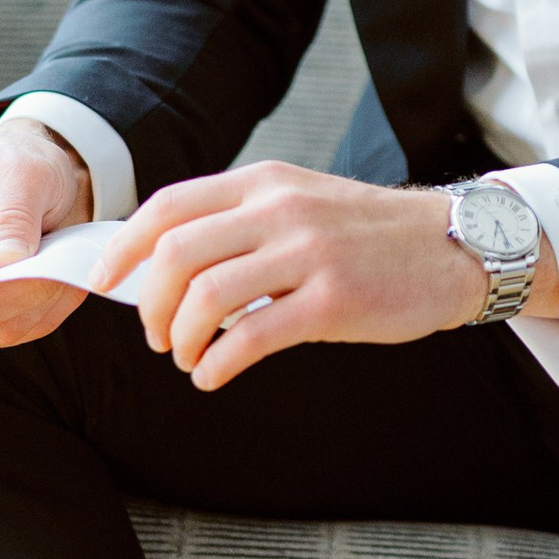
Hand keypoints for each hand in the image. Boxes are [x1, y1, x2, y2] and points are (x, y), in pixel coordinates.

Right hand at [0, 121, 93, 345]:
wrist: (32, 183)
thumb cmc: (22, 166)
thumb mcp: (26, 172)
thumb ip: (15, 213)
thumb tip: (5, 261)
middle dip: (18, 296)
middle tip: (57, 264)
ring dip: (36, 307)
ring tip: (59, 267)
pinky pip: (11, 333)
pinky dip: (42, 315)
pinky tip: (57, 283)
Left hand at [111, 163, 558, 392]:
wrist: (454, 246)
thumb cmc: (369, 235)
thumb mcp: (300, 202)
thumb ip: (240, 221)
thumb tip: (167, 264)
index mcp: (263, 183)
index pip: (168, 208)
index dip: (124, 248)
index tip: (104, 281)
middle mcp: (279, 210)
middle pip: (176, 255)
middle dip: (150, 305)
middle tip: (156, 334)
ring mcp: (307, 254)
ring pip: (207, 297)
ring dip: (181, 339)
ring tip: (188, 357)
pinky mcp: (333, 301)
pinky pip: (252, 337)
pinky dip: (218, 364)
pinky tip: (215, 375)